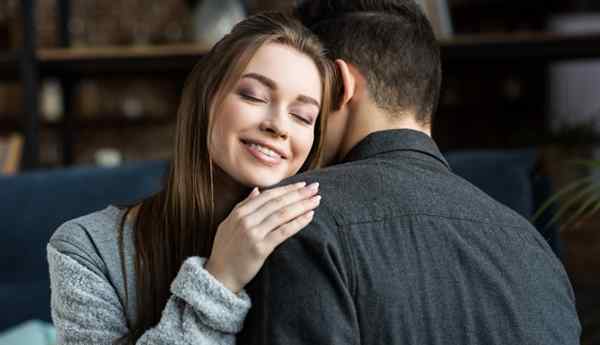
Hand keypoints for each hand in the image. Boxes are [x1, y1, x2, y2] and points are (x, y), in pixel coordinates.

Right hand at [205, 181, 320, 293]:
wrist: (219, 277)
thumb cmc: (225, 251)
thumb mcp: (229, 224)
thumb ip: (243, 206)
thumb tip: (257, 190)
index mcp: (239, 212)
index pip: (268, 195)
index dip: (287, 188)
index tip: (302, 184)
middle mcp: (246, 220)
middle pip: (278, 202)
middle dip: (298, 193)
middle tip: (315, 187)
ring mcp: (253, 233)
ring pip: (282, 214)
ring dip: (302, 205)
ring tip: (316, 200)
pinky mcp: (260, 248)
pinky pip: (283, 232)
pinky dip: (298, 222)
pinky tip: (310, 216)